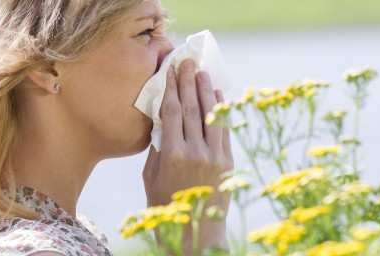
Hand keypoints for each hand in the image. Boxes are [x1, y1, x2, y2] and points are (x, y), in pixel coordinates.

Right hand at [142, 59, 233, 251]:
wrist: (195, 235)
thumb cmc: (166, 207)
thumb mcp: (151, 177)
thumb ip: (157, 147)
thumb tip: (162, 121)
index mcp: (171, 154)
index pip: (170, 111)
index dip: (170, 87)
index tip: (170, 70)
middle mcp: (195, 151)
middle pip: (190, 108)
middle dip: (188, 81)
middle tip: (187, 61)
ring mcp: (214, 156)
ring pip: (209, 115)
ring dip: (206, 91)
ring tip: (202, 72)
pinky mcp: (228, 162)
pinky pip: (224, 130)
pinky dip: (220, 111)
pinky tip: (217, 96)